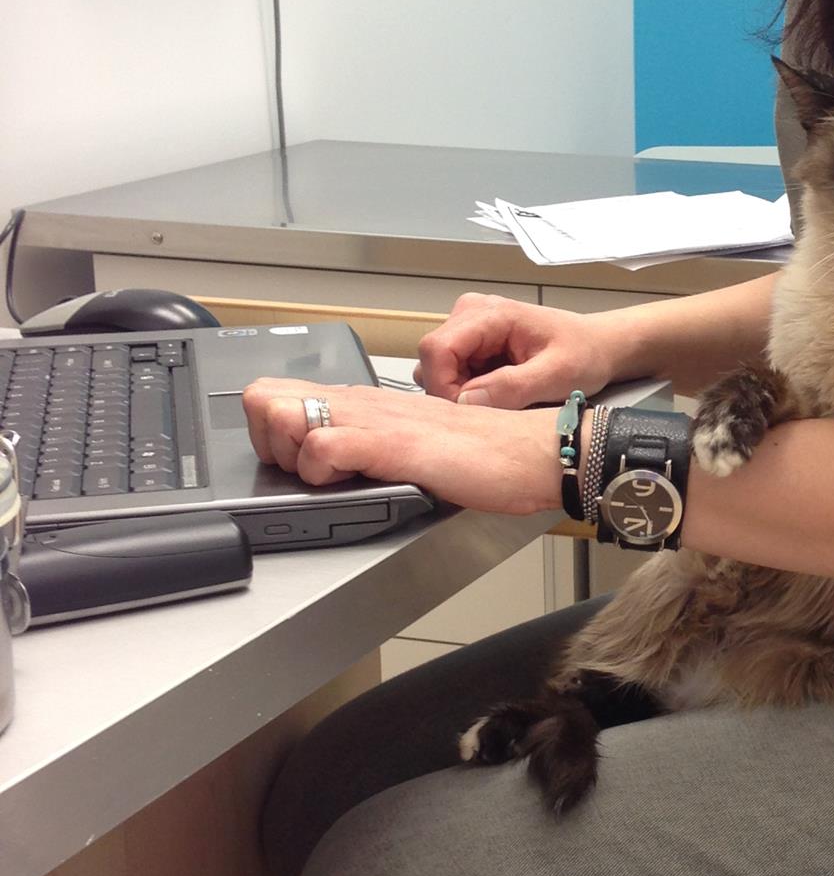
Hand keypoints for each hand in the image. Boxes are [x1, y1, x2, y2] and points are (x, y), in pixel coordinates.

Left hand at [242, 379, 559, 513]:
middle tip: (310, 469)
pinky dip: (321, 473)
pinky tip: (352, 482)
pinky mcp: (393, 444)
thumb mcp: (411, 442)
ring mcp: (374, 420)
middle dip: (269, 442)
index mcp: (363, 400)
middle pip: (262, 398)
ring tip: (332, 477)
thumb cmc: (483, 454)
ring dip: (292, 457)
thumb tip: (335, 461)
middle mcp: (361, 401)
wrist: (530, 452)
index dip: (270, 431)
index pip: (274, 393)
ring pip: (282, 416)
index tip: (298, 459)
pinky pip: (324, 448)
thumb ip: (372, 444)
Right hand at [414, 295, 613, 407]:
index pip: (436, 349)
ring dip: (461, 393)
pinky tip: (499, 394)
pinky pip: (452, 372)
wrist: (598, 346)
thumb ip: (512, 387)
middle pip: (432, 360)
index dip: (443, 387)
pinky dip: (469, 390)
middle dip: (453, 393)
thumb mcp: (557, 375)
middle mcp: (470, 313)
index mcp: (490, 314)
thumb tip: (466, 402)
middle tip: (492, 411)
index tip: (469, 414)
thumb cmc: (584, 354)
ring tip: (502, 400)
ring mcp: (468, 327)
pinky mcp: (471, 343)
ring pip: (438, 369)